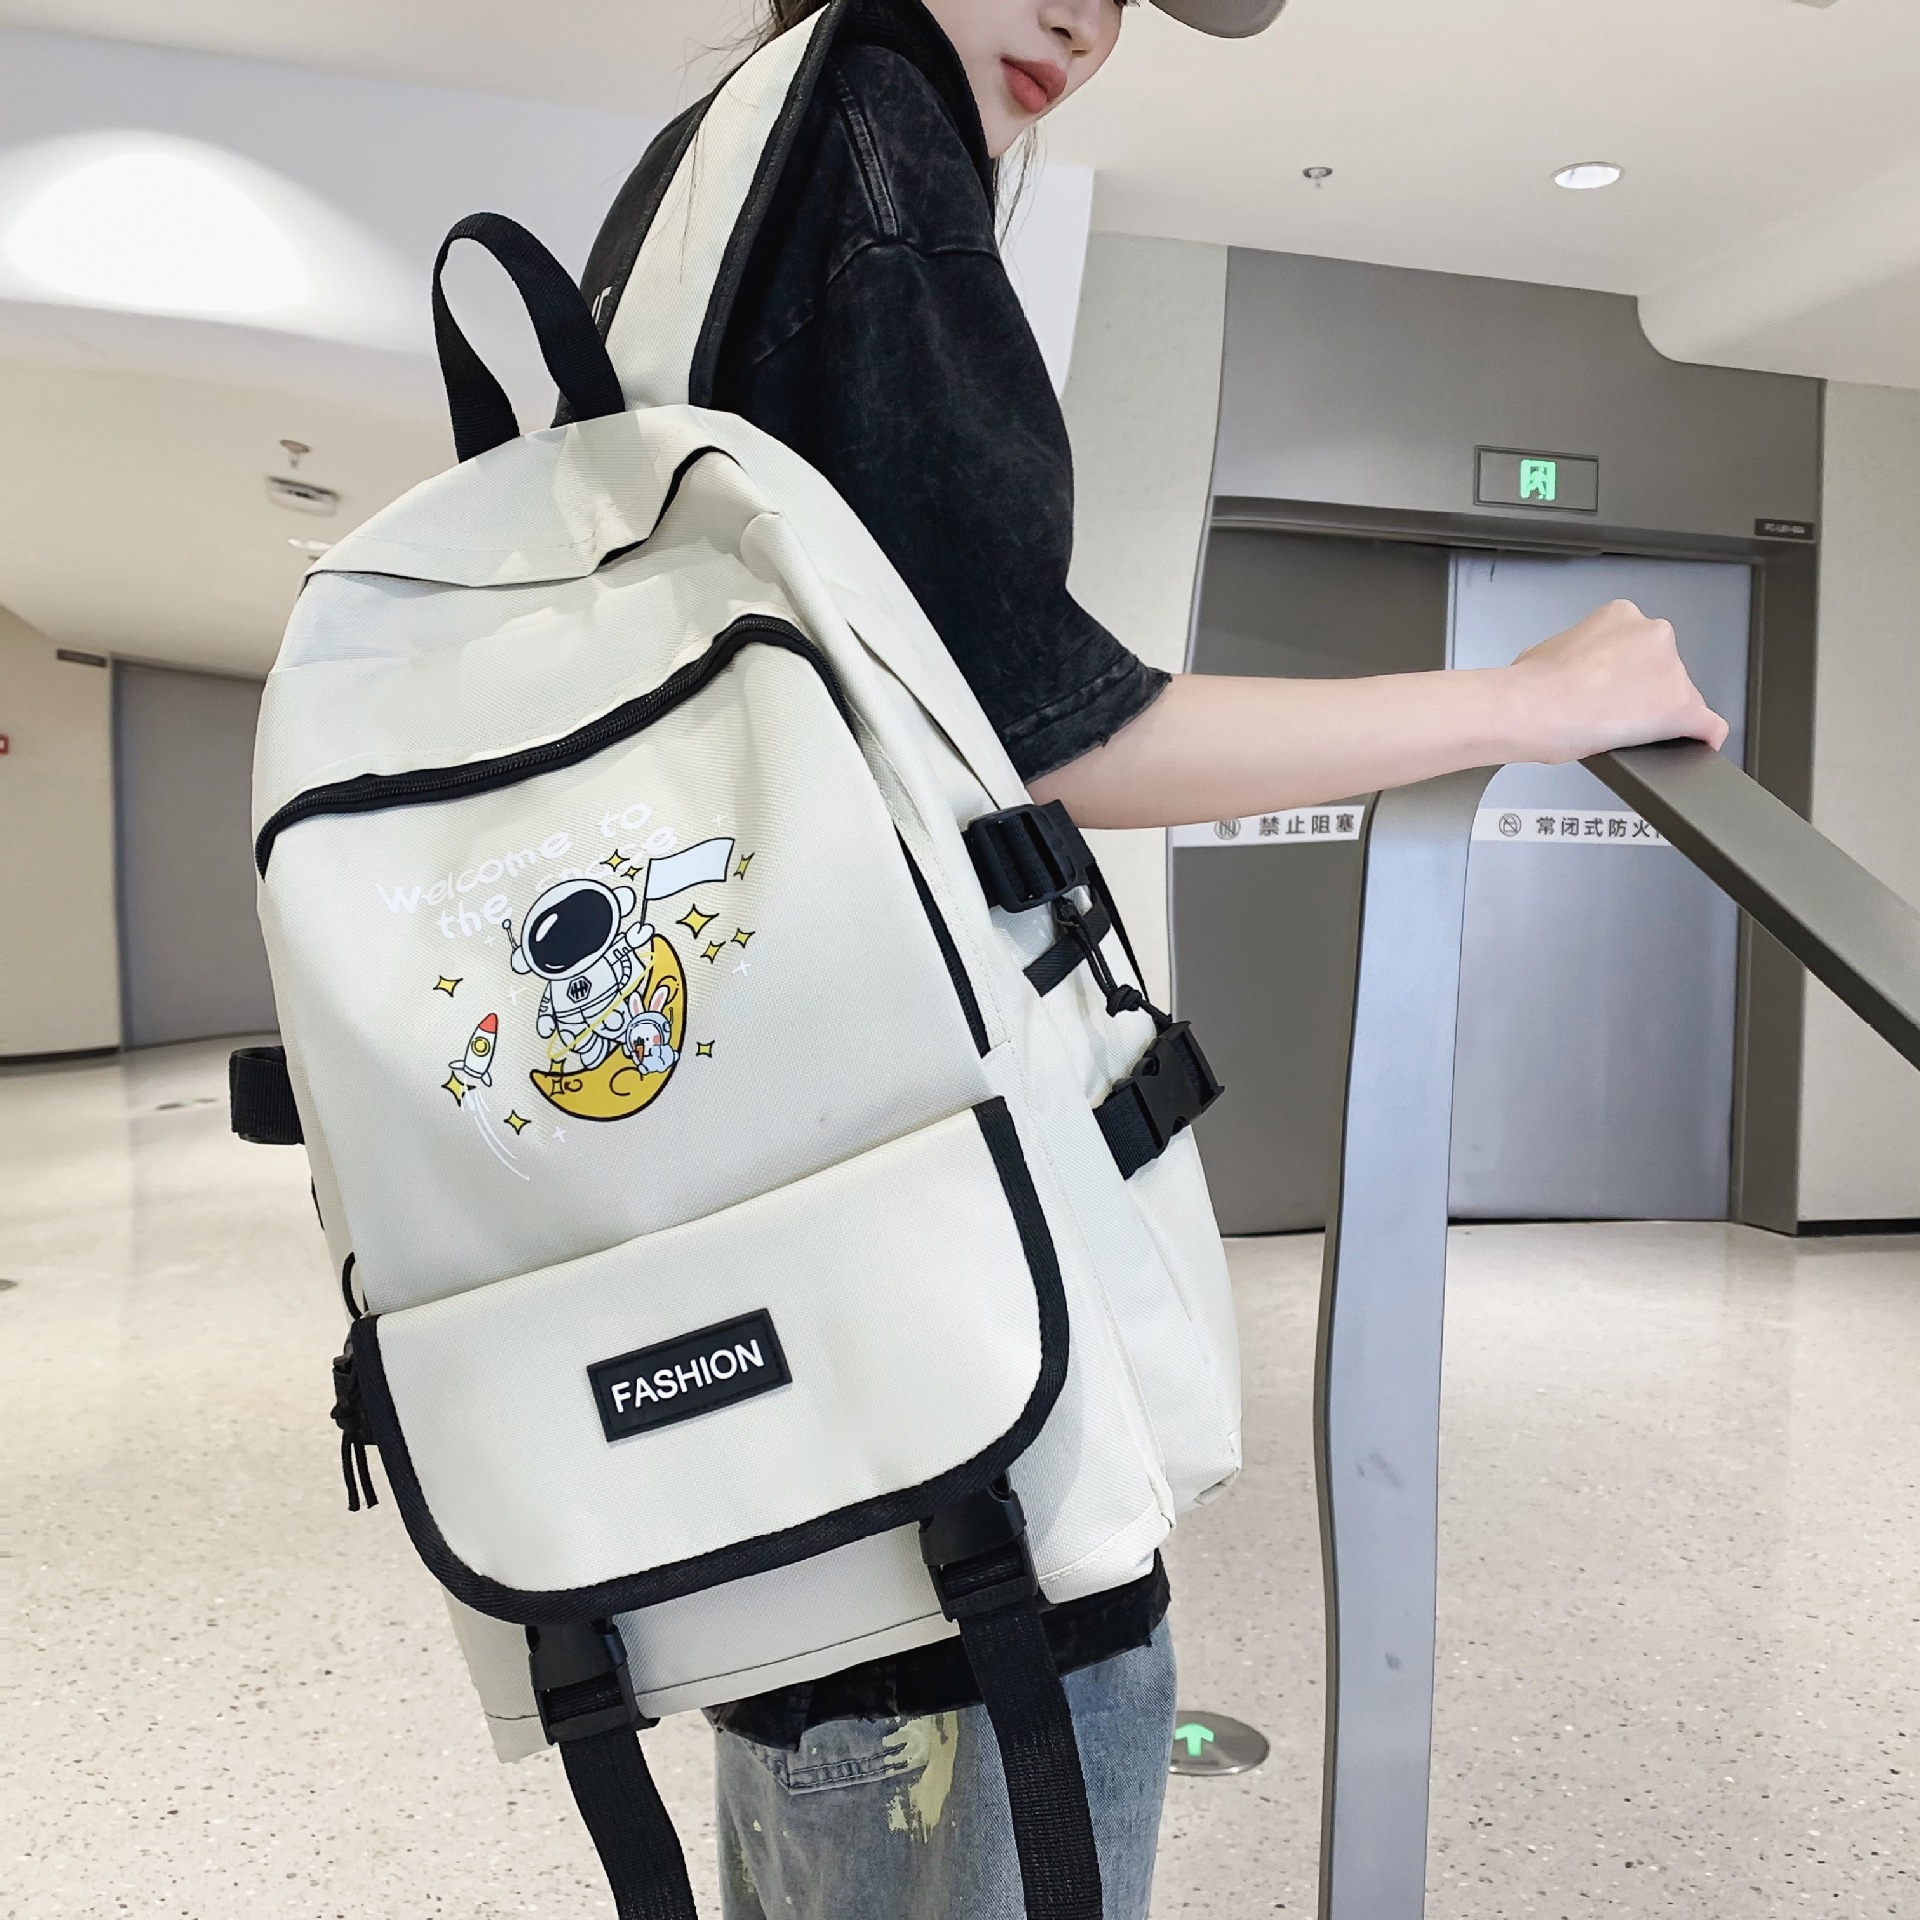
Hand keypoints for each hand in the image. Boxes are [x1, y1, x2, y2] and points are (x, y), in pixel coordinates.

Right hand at [1510, 599, 1729, 763]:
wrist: (1535, 708)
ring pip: (1682, 698)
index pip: (1640, 646)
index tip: (1608, 688)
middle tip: (1611, 712)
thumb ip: (1577, 656)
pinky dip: (1701, 737)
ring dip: (1658, 715)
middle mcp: (1654, 634)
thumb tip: (1574, 675)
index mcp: (1622, 616)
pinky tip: (1690, 746)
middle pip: (1664, 670)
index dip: (1624, 673)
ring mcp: (1673, 671)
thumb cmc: (1532, 684)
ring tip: (1619, 733)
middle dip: (1644, 692)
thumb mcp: (1547, 651)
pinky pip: (1709, 726)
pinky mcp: (1683, 708)